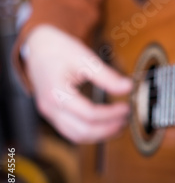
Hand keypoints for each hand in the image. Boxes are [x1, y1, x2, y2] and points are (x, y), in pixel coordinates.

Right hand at [23, 25, 132, 142]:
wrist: (37, 47)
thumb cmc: (58, 49)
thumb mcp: (84, 57)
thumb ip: (107, 76)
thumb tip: (128, 87)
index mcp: (57, 93)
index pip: (89, 114)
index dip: (111, 114)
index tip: (126, 107)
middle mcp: (50, 108)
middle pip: (83, 131)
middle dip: (108, 128)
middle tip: (125, 118)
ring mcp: (50, 113)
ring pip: (76, 136)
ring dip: (100, 134)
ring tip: (119, 124)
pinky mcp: (53, 114)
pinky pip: (71, 132)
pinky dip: (89, 133)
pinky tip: (104, 126)